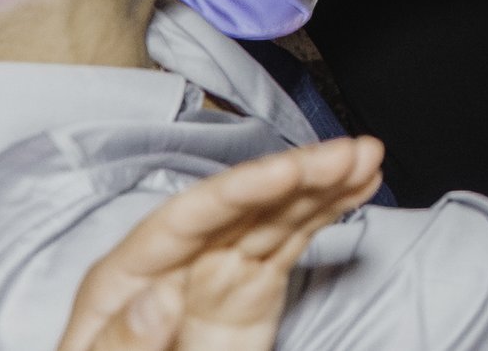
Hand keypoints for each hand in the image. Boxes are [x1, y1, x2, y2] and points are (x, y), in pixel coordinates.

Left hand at [58, 135, 384, 350]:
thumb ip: (122, 339)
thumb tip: (159, 296)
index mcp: (126, 277)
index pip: (187, 217)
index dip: (241, 189)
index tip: (287, 171)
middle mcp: (178, 262)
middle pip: (241, 207)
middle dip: (298, 175)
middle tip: (349, 155)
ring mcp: (219, 273)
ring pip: (276, 217)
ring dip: (323, 185)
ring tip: (366, 159)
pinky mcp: (252, 290)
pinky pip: (293, 243)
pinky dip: (327, 213)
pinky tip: (356, 187)